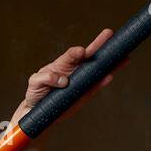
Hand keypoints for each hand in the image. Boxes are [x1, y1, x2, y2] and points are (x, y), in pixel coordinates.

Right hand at [11, 28, 126, 127]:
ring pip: (64, 60)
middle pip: (81, 53)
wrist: (35, 115)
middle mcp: (64, 68)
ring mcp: (50, 72)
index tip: (115, 42)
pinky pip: (47, 76)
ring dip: (73, 54)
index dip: (102, 50)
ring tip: (81, 52)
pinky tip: (62, 83)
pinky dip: (53, 79)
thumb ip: (92, 88)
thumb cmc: (58, 105)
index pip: (91, 58)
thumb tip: (108, 77)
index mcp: (75, 71)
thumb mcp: (78, 99)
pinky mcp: (36, 80)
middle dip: (95, 44)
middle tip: (108, 34)